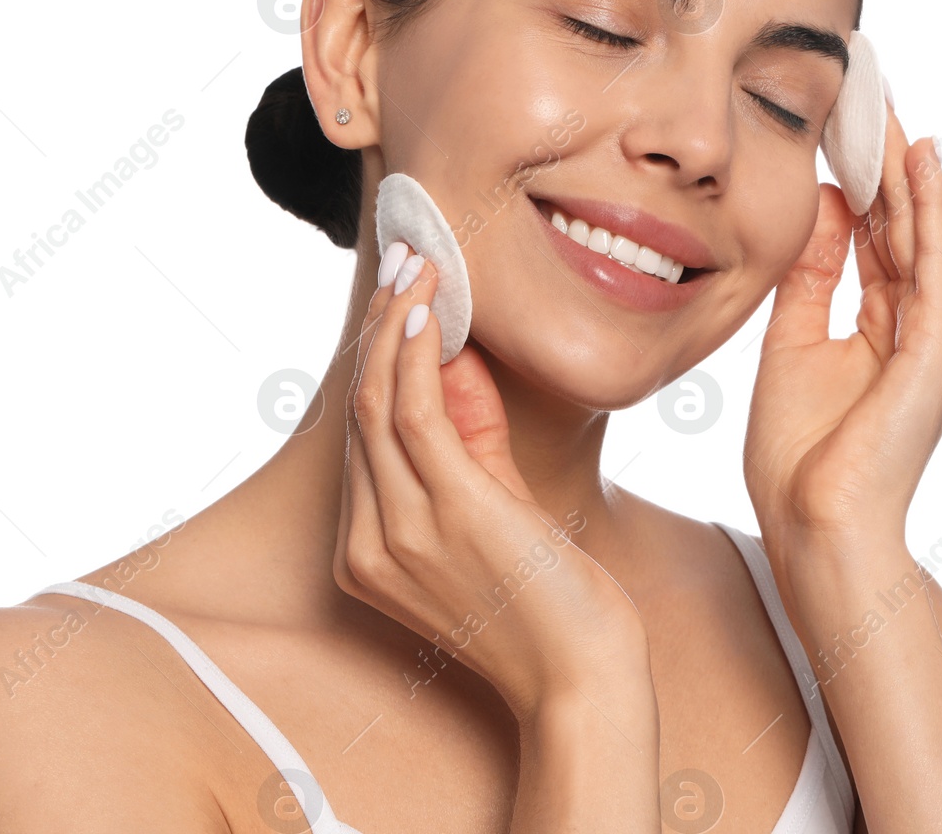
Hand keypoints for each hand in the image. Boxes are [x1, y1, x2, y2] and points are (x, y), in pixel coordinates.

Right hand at [334, 245, 649, 723]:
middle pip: (357, 408)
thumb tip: (452, 358)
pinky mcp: (449, 513)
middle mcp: (368, 542)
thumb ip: (468, 437)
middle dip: (377, 325)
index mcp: (365, 550)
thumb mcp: (493, 506)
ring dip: (393, 323)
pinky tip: (427, 312)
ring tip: (416, 266)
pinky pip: (414, 415)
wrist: (583, 680)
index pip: (359, 433)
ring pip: (376, 401)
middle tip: (401, 261)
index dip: (373, 356)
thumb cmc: (547, 602)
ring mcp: (402, 531)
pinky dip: (414, 356)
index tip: (394, 297)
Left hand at [742, 106, 941, 553]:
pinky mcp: (937, 347)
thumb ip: (810, 279)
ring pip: (921, 231)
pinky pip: (932, 263)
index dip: (860, 179)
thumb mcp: (791, 344)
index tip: (841, 123)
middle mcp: (919, 326)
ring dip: (905, 168)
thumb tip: (821, 211)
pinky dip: (926, 209)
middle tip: (871, 92)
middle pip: (902, 223)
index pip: (876, 235)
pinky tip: (917, 161)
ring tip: (890, 105)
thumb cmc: (798, 459)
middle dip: (884, 159)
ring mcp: (935, 336)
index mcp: (884, 330)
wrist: (818, 529)